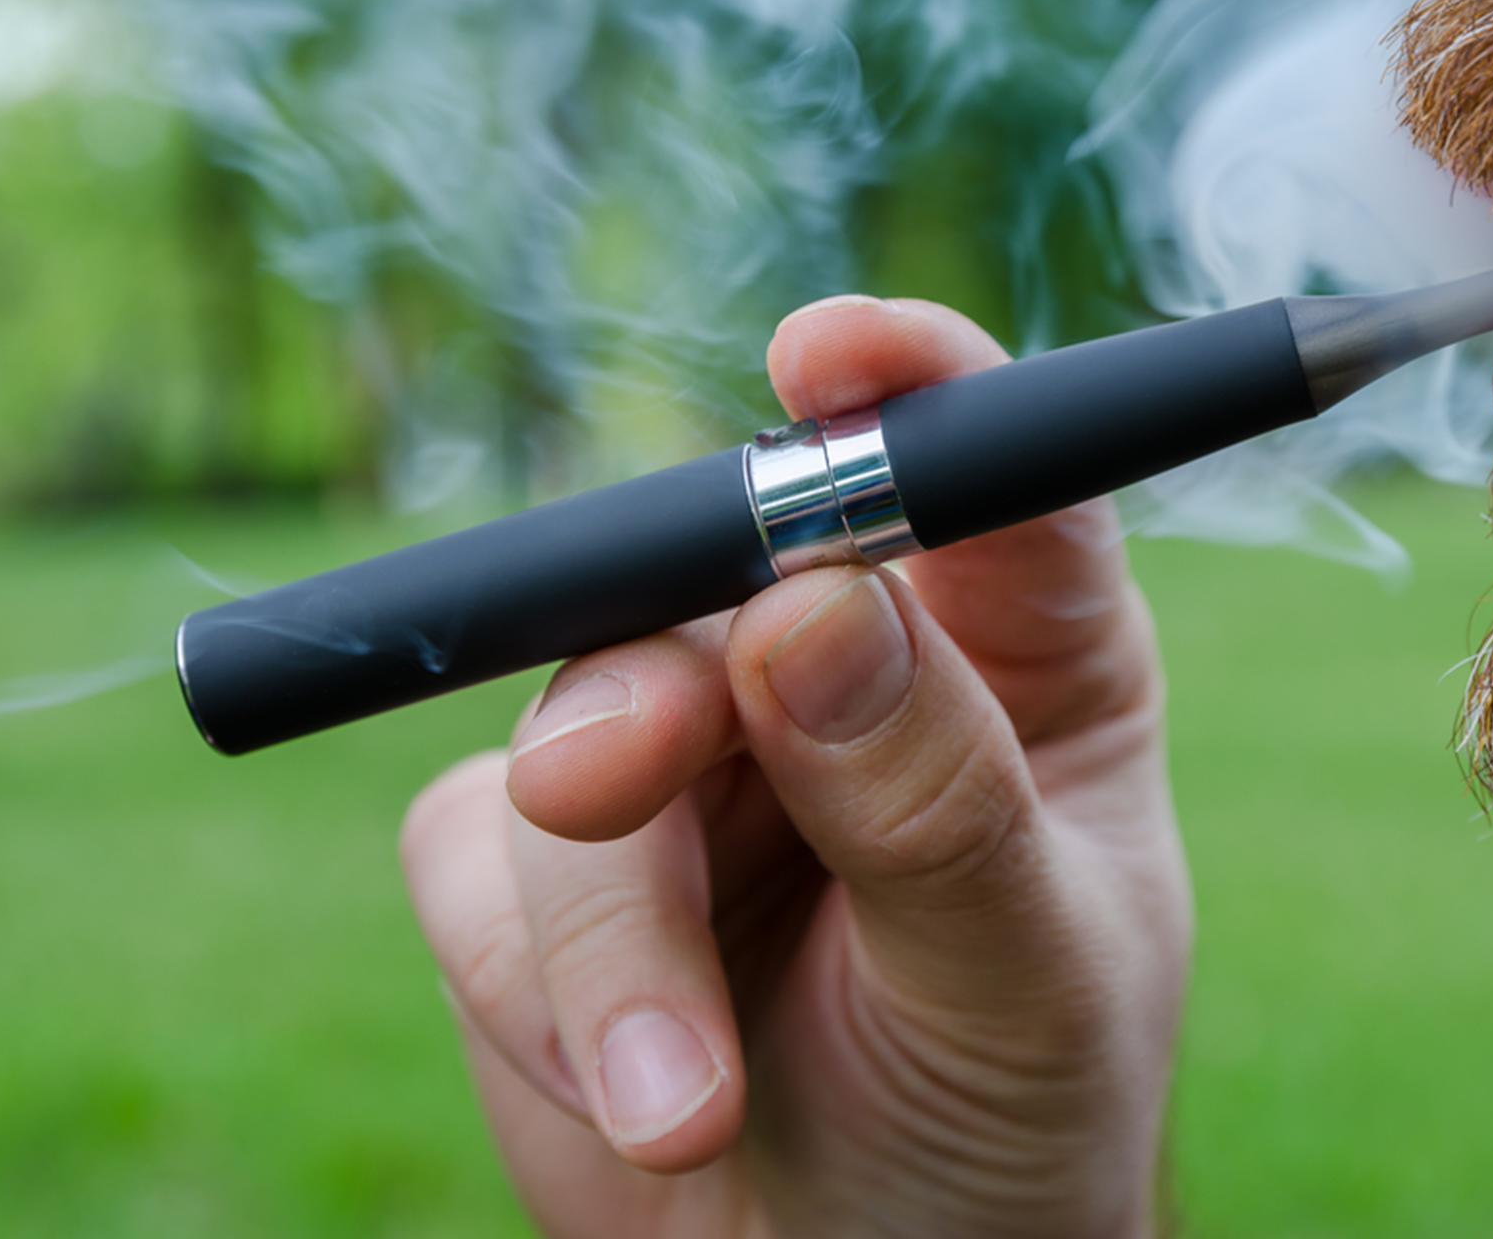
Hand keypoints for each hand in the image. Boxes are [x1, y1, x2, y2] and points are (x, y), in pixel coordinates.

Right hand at [400, 296, 1191, 1238]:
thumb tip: (811, 599)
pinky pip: (475, 867)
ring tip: (683, 1109)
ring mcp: (686, 758)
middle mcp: (844, 675)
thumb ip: (933, 798)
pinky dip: (537, 996)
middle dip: (647, 700)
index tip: (823, 358)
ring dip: (605, 942)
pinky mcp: (547, 864)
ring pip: (573, 738)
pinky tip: (641, 1105)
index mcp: (1016, 665)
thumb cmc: (1004, 1135)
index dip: (905, 386)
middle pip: (713, 580)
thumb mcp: (1017, 985)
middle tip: (600, 792)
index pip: (980, 477)